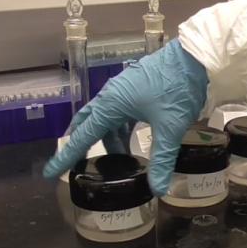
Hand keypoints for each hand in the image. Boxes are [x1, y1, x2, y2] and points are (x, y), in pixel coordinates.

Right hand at [43, 39, 207, 195]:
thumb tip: (158, 189)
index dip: (67, 157)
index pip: (82, 137)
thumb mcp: (170, 128)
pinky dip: (120, 128)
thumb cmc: (178, 88)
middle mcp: (111, 95)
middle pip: (88, 123)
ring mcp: (124, 88)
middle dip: (82, 145)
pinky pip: (119, 111)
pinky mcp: (136, 86)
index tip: (51, 173)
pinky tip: (130, 139)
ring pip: (106, 118)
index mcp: (111, 104)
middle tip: (78, 165)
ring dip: (108, 139)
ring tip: (118, 160)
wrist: (195, 58)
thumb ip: (162, 160)